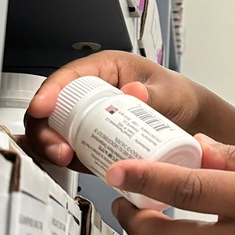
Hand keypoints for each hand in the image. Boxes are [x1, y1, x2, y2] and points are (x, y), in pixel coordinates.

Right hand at [25, 51, 202, 170]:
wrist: (191, 121)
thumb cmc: (178, 96)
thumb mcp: (169, 92)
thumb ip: (154, 93)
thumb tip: (131, 92)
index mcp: (105, 69)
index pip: (69, 77)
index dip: (51, 91)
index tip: (43, 108)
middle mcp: (90, 93)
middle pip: (52, 108)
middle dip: (46, 128)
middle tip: (59, 148)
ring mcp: (88, 118)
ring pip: (54, 131)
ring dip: (51, 146)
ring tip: (66, 159)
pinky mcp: (91, 140)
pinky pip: (70, 149)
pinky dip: (65, 159)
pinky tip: (70, 165)